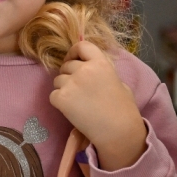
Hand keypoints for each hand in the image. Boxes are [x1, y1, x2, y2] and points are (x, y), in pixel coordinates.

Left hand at [48, 41, 146, 170]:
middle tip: (79, 90)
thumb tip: (88, 67)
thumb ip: (101, 71)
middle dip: (69, 75)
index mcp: (101, 63)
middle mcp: (84, 69)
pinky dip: (59, 102)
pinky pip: (53, 95)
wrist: (117, 130)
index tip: (73, 60)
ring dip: (63, 88)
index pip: (82, 46)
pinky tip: (72, 110)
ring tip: (78, 102)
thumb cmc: (122, 108)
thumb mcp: (118, 82)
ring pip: (57, 80)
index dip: (74, 52)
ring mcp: (71, 83)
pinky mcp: (61, 98)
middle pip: (66, 65)